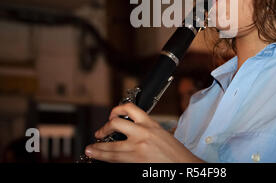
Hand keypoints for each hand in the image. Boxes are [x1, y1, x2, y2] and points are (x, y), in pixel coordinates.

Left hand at [84, 103, 203, 162]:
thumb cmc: (177, 154)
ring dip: (97, 148)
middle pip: (115, 123)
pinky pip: (116, 159)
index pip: (129, 108)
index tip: (112, 115)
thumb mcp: (162, 134)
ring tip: (91, 149)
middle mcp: (143, 133)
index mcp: (151, 124)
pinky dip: (105, 158)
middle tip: (99, 133)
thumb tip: (131, 131)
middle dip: (103, 128)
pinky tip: (100, 157)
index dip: (116, 110)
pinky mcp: (136, 161)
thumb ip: (147, 130)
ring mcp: (138, 147)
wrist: (184, 165)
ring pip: (111, 146)